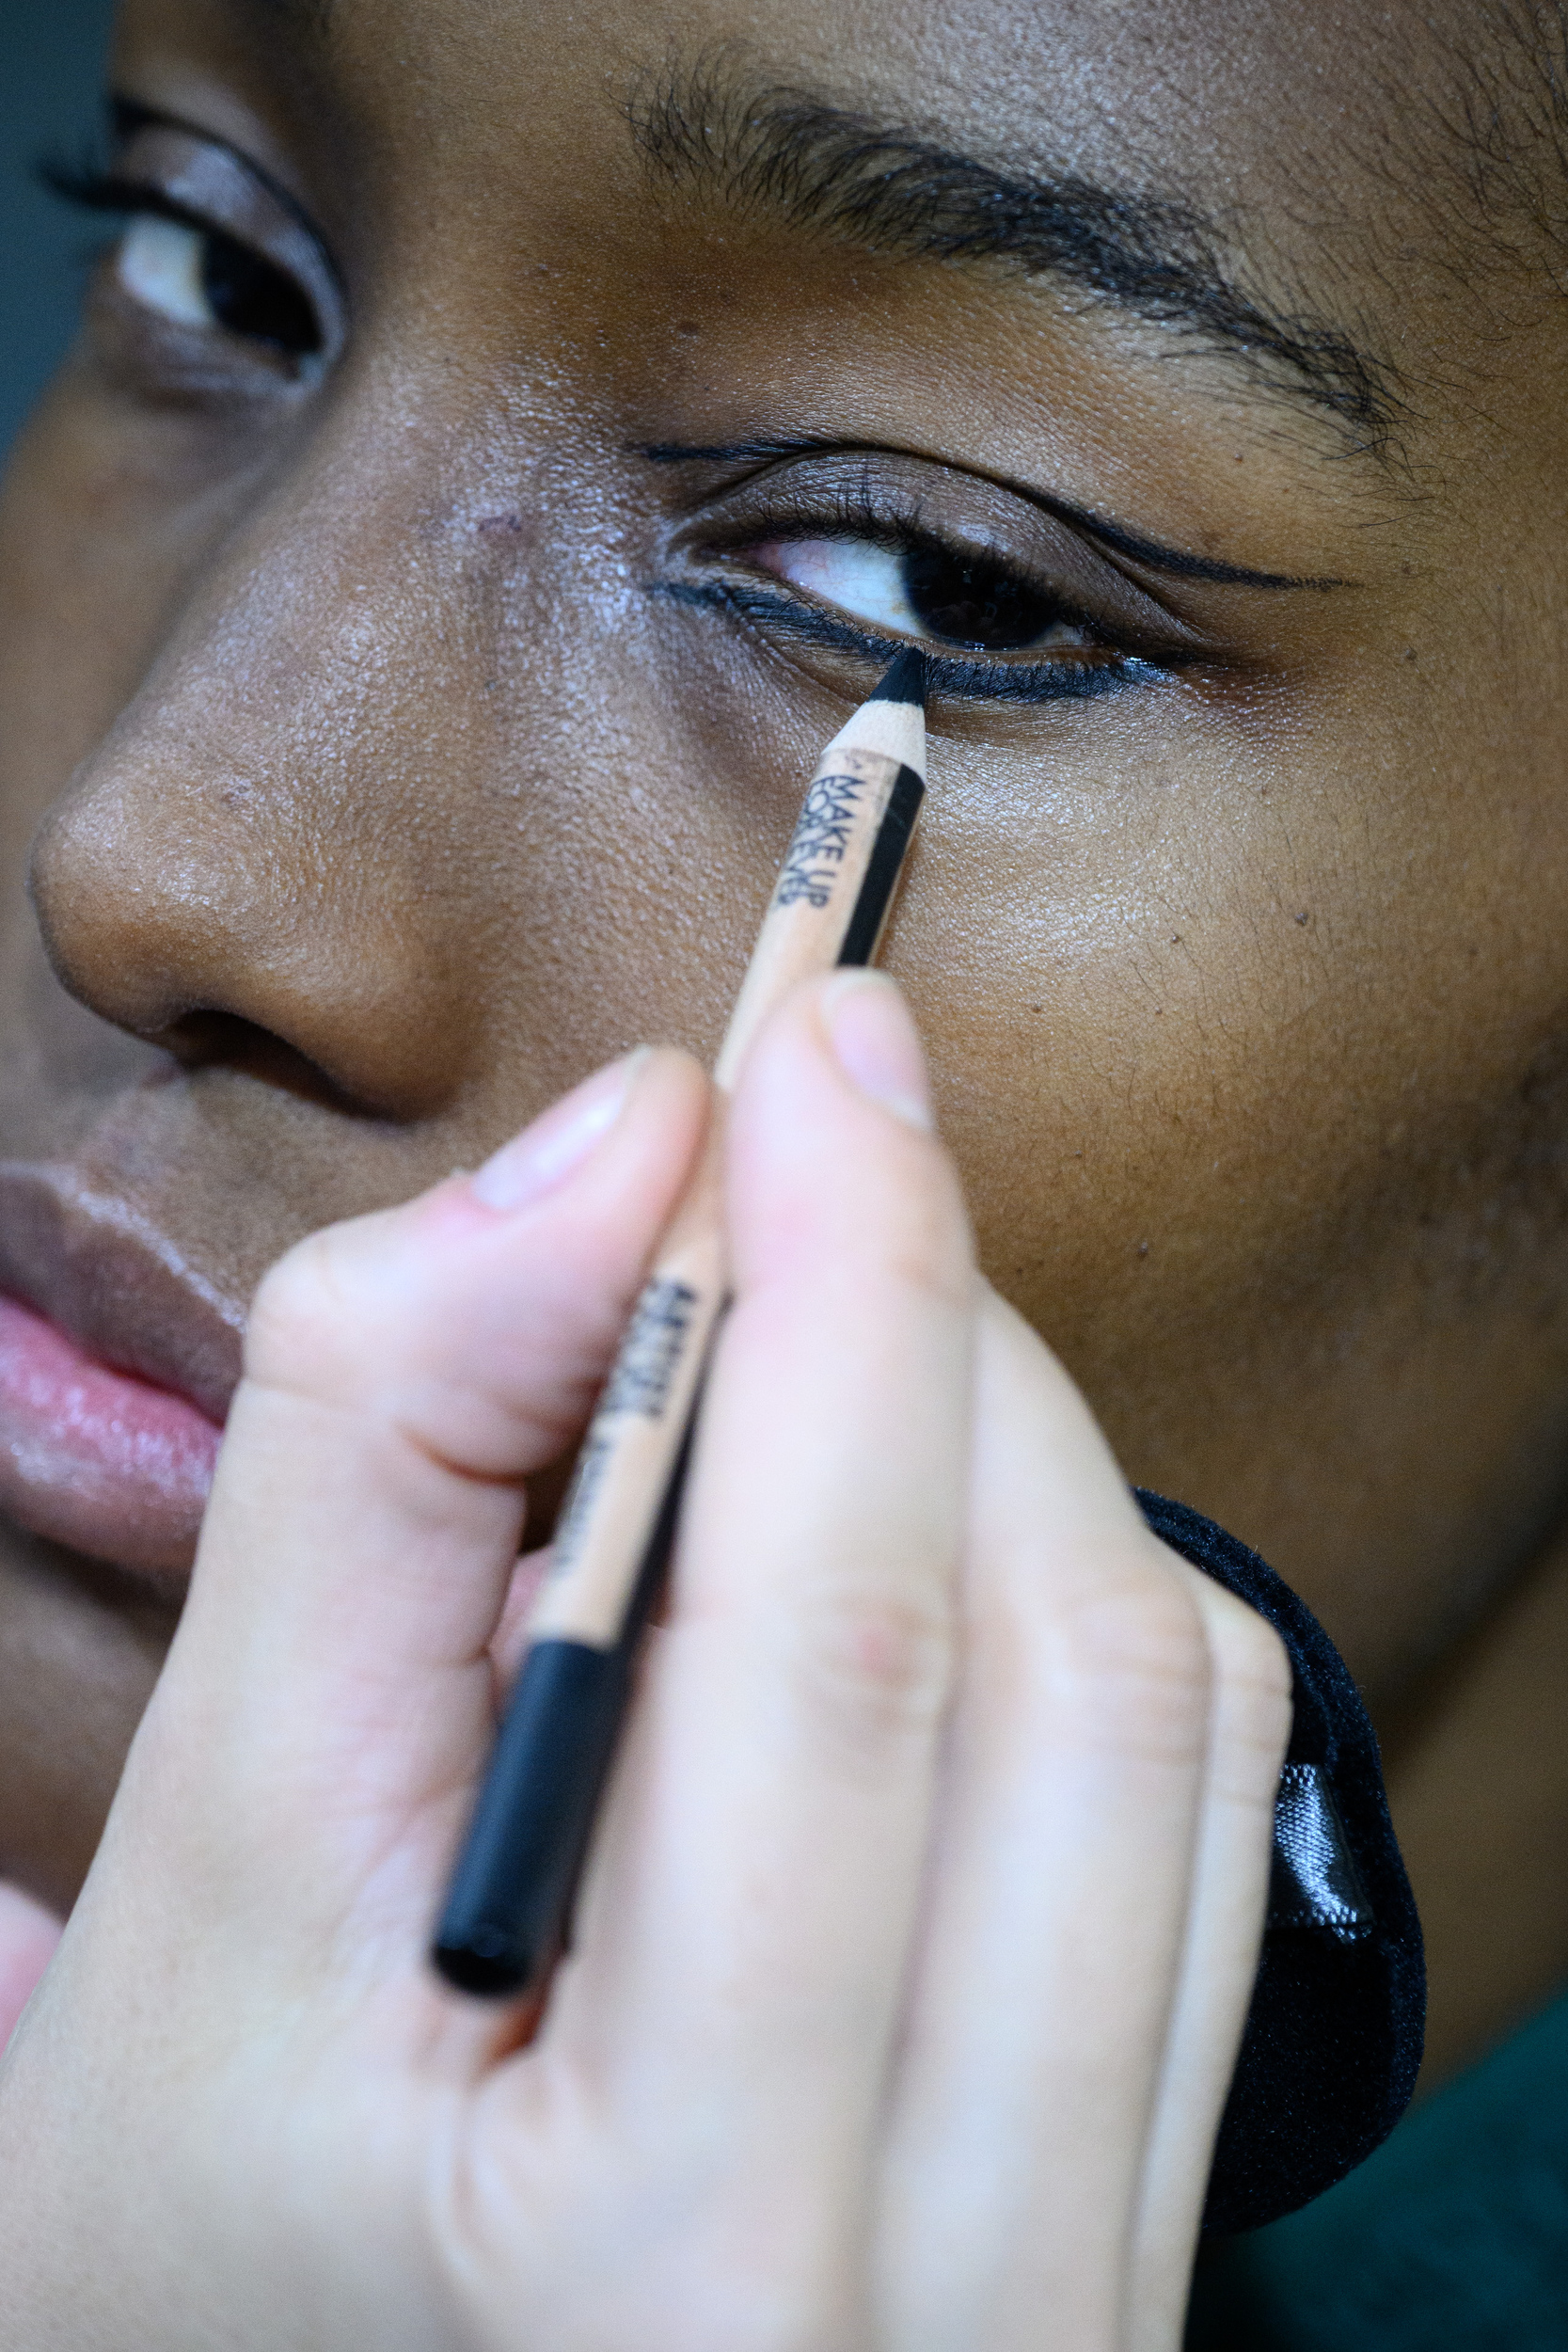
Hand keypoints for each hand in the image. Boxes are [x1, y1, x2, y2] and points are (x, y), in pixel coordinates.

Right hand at [0, 974, 1288, 2351]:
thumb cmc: (215, 2218)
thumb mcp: (218, 1853)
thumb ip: (383, 1463)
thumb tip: (617, 1157)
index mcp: (685, 2251)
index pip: (844, 1647)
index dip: (850, 1279)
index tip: (816, 1039)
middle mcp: (966, 2304)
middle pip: (1063, 1659)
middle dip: (935, 1327)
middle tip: (802, 1145)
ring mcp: (1091, 2287)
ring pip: (1177, 1720)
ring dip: (1007, 1445)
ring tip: (806, 1368)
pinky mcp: (1135, 2215)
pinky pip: (1199, 1817)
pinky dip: (1061, 1589)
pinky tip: (896, 1546)